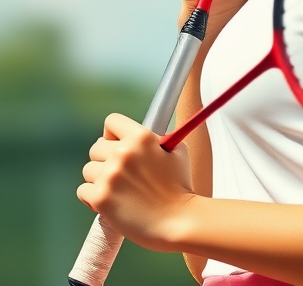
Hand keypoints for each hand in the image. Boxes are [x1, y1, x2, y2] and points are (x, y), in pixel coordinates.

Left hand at [77, 113, 194, 250]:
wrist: (178, 220)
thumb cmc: (179, 186)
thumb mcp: (176, 151)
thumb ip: (156, 139)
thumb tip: (140, 135)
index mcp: (141, 137)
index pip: (112, 122)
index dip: (113, 133)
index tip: (118, 144)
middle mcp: (122, 153)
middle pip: (96, 148)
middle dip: (105, 159)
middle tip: (120, 172)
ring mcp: (109, 176)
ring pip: (88, 170)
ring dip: (99, 179)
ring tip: (117, 189)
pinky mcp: (100, 199)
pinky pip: (83, 191)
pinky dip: (92, 197)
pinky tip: (110, 201)